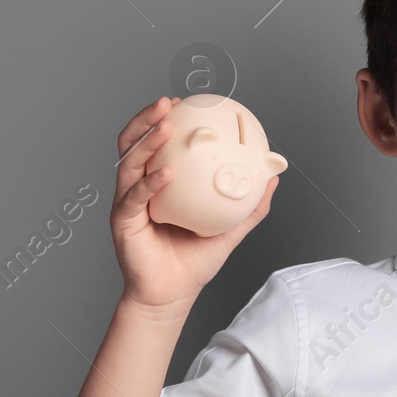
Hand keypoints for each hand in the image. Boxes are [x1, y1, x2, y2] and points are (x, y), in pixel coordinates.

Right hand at [110, 95, 280, 308]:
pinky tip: (166, 173)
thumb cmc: (193, 263)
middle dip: (147, 118)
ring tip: (166, 125)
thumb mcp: (229, 230)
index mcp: (157, 184)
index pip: (155, 143)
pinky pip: (135, 196)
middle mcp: (137, 187)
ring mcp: (127, 202)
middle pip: (134, 142)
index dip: (163, 118)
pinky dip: (150, 182)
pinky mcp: (122, 221)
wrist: (172, 295)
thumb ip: (250, 205)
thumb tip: (274, 179)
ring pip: (129, 162)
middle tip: (168, 103)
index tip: (181, 101)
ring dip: (146, 140)